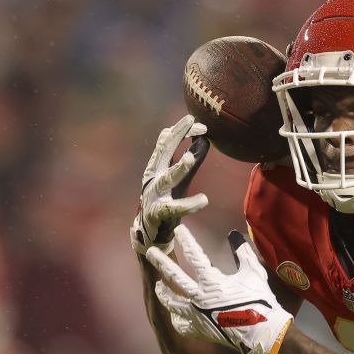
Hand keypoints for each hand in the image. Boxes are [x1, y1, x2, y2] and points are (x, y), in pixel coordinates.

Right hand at [131, 116, 209, 255]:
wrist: (149, 233)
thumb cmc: (166, 201)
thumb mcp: (179, 178)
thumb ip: (190, 159)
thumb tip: (204, 139)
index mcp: (157, 167)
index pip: (166, 141)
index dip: (180, 130)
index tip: (197, 121)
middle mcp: (153, 177)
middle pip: (163, 152)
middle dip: (176, 135)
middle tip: (190, 121)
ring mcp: (154, 195)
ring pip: (166, 178)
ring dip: (179, 168)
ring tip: (192, 158)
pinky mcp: (159, 214)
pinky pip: (174, 208)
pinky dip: (189, 205)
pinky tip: (203, 200)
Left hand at [146, 226, 293, 353]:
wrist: (261, 332)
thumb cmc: (260, 301)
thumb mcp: (254, 273)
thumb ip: (244, 254)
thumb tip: (236, 237)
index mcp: (212, 281)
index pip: (195, 255)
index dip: (186, 240)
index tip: (178, 230)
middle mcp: (199, 297)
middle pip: (174, 277)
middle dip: (161, 262)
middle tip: (150, 252)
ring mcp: (197, 315)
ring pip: (173, 303)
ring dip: (164, 293)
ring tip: (159, 286)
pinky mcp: (200, 329)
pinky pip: (182, 325)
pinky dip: (178, 320)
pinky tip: (176, 317)